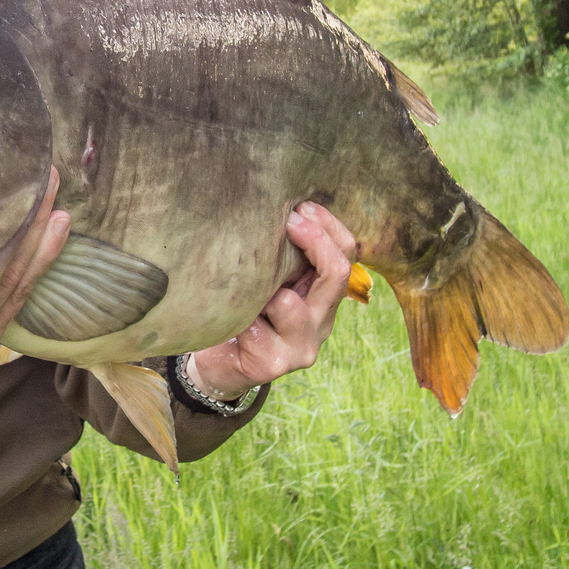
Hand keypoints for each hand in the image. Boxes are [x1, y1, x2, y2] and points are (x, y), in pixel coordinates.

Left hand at [185, 201, 354, 401]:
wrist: (220, 362)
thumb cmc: (244, 310)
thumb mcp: (268, 278)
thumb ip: (281, 253)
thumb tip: (280, 203)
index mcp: (323, 296)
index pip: (348, 254)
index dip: (328, 226)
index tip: (300, 207)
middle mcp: (321, 322)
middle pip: (337, 274)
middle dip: (313, 239)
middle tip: (286, 220)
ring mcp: (301, 347)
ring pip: (289, 304)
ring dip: (263, 287)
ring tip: (242, 283)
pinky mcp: (274, 365)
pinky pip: (255, 328)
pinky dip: (238, 317)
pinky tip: (227, 317)